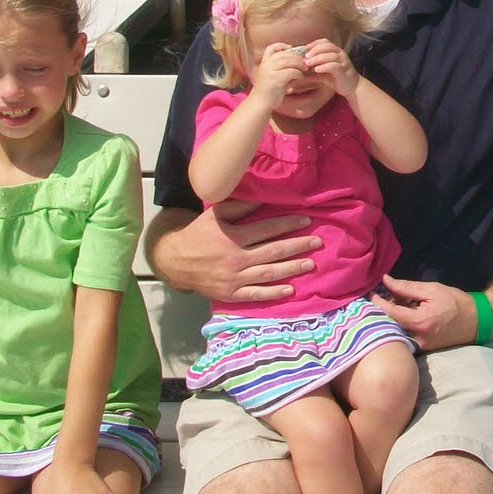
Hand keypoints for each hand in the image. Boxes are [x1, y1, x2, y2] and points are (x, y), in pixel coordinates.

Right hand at [166, 199, 321, 302]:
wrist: (175, 262)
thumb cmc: (198, 234)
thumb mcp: (215, 215)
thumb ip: (239, 207)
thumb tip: (263, 199)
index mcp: (233, 237)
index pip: (267, 229)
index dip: (288, 225)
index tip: (305, 221)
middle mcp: (236, 259)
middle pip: (273, 252)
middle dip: (297, 246)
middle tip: (316, 242)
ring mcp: (234, 278)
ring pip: (268, 273)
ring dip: (291, 268)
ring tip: (310, 264)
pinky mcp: (230, 293)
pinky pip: (255, 294)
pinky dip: (273, 293)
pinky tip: (289, 289)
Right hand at [250, 41, 310, 107]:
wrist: (260, 104)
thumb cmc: (268, 92)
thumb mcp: (272, 77)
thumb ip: (280, 68)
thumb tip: (296, 61)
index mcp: (264, 63)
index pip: (271, 48)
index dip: (281, 45)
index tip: (291, 47)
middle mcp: (265, 65)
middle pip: (284, 54)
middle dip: (297, 56)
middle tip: (305, 61)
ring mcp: (269, 71)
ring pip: (289, 61)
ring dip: (299, 64)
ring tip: (305, 68)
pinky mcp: (275, 79)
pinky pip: (291, 72)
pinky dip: (298, 74)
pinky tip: (300, 78)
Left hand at [296, 37, 360, 96]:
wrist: (352, 87)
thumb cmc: (336, 78)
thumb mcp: (321, 74)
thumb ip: (310, 73)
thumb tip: (296, 74)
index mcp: (335, 51)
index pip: (324, 42)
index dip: (314, 44)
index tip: (303, 50)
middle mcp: (340, 54)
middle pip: (327, 46)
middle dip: (314, 50)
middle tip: (304, 57)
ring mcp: (343, 62)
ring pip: (331, 55)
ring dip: (318, 58)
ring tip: (308, 63)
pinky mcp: (344, 71)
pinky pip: (335, 66)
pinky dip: (325, 66)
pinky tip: (317, 70)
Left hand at [372, 275, 474, 350]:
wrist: (477, 322)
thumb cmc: (456, 302)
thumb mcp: (432, 290)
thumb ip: (406, 287)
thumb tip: (386, 281)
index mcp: (419, 321)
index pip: (389, 312)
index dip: (376, 302)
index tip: (370, 292)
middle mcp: (417, 338)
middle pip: (389, 325)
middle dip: (383, 310)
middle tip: (385, 296)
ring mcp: (419, 346)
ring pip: (395, 331)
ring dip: (392, 318)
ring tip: (396, 303)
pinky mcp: (422, 349)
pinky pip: (404, 336)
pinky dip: (400, 324)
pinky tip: (405, 314)